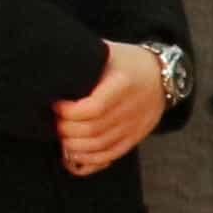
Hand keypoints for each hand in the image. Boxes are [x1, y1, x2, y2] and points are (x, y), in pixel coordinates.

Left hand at [54, 40, 164, 175]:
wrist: (162, 74)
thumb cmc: (126, 61)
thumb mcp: (107, 52)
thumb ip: (83, 62)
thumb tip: (51, 75)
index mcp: (124, 83)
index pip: (92, 108)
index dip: (68, 112)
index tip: (55, 104)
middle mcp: (132, 107)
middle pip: (93, 130)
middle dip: (66, 130)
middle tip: (54, 121)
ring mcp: (136, 125)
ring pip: (99, 147)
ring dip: (74, 147)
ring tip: (61, 137)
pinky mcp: (135, 137)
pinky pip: (111, 155)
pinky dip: (90, 161)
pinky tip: (74, 157)